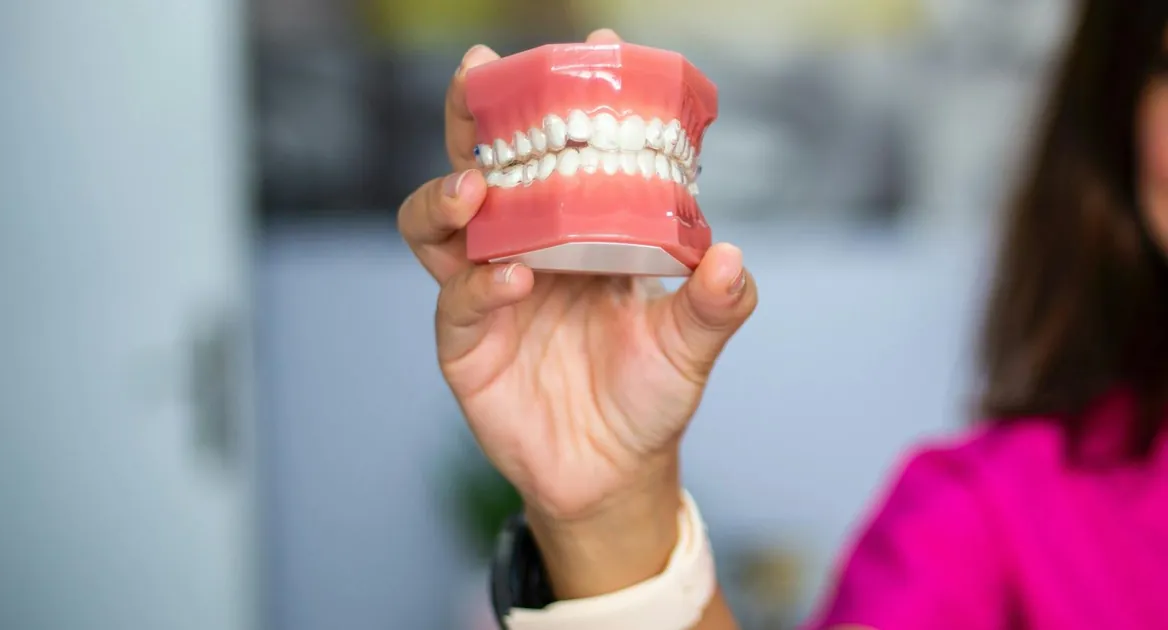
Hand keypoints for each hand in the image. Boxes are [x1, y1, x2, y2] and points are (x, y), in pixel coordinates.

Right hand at [399, 30, 756, 532]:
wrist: (614, 473)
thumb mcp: (691, 344)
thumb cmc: (649, 396)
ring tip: (479, 186)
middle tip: (481, 75)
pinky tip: (512, 277)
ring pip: (438, 225)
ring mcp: (485, 292)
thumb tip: (729, 256)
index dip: (572, 100)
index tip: (600, 50)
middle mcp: (523, 249)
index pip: (563, 152)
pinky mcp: (464, 343)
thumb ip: (715, 303)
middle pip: (481, 166)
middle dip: (474, 117)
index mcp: (576, 232)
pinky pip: (455, 299)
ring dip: (449, 195)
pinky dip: (479, 283)